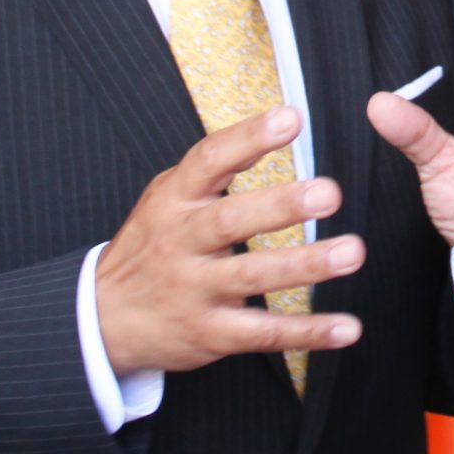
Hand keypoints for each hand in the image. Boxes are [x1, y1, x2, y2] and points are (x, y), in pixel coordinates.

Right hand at [94, 107, 364, 374]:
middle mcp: (181, 242)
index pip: (209, 161)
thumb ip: (216, 167)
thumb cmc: (151, 246)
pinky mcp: (210, 333)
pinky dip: (308, 332)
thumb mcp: (167, 198)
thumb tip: (281, 122)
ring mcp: (195, 290)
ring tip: (351, 253)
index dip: (248, 138)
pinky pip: (264, 334)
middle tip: (329, 193)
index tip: (290, 119)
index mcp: (174, 200)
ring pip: (252, 277)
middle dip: (281, 206)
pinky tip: (347, 328)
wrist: (103, 318)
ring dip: (304, 266)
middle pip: (230, 221)